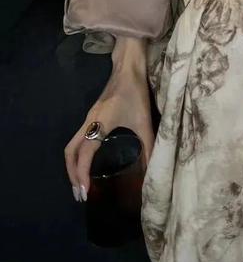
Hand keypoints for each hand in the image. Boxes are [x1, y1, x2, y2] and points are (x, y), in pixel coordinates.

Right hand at [64, 67, 154, 202]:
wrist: (128, 67)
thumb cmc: (136, 93)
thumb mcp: (144, 121)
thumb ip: (149, 146)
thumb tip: (153, 170)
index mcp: (99, 125)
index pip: (84, 154)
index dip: (82, 175)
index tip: (85, 194)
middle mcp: (89, 122)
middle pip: (70, 152)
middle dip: (72, 174)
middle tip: (80, 194)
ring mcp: (88, 118)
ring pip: (71, 145)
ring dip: (73, 165)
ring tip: (81, 184)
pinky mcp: (92, 115)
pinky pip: (78, 138)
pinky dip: (78, 154)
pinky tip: (88, 162)